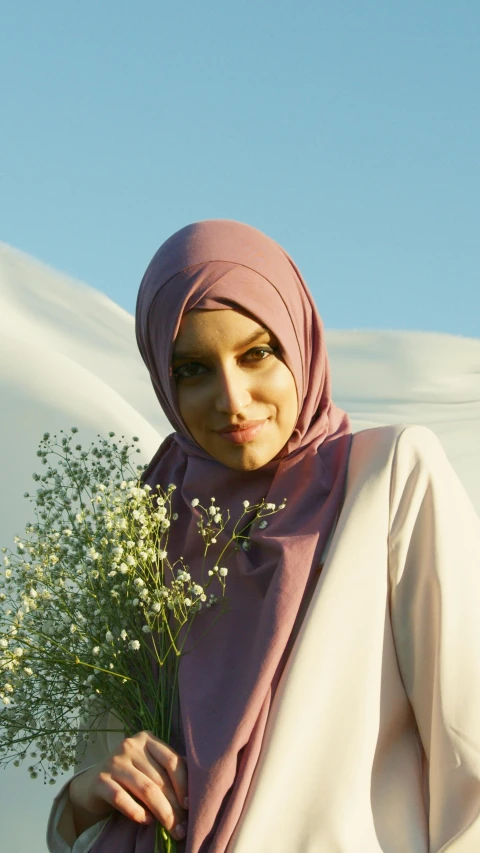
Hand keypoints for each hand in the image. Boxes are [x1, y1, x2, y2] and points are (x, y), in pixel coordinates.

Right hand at [69, 731, 188, 840]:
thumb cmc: (130, 776)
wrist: (92, 785)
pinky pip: (122, 798)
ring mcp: (113, 761)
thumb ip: (168, 770)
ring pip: (145, 789)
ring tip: (171, 829)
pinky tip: (147, 821)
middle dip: (174, 806)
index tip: (190, 806)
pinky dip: (137, 812)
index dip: (183, 784)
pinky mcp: (99, 780)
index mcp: (146, 739)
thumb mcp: (149, 767)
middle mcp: (130, 745)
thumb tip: (197, 786)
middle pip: (159, 778)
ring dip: (161, 813)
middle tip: (183, 827)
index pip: (171, 760)